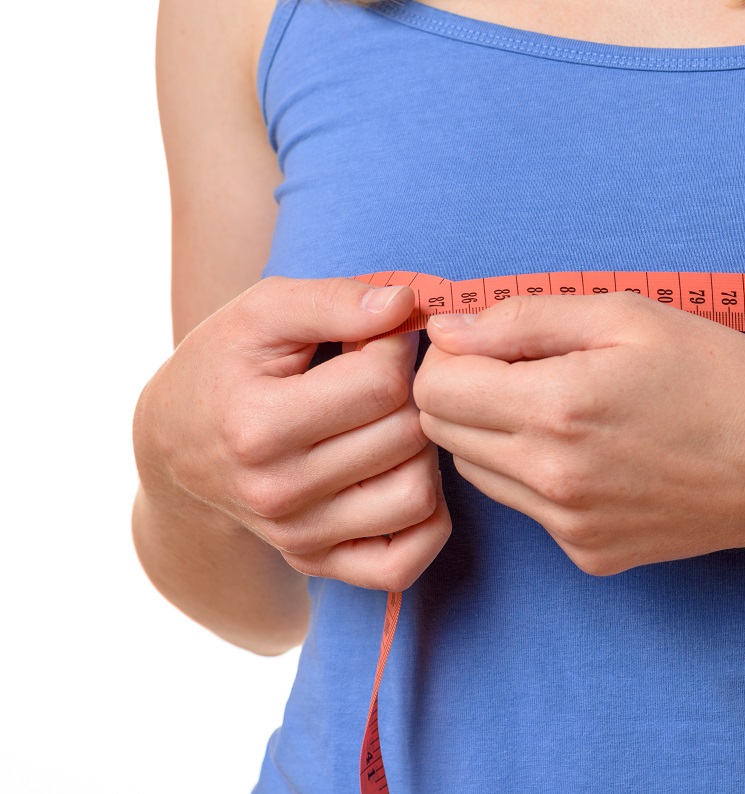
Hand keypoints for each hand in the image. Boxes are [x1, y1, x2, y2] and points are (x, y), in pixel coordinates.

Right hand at [134, 276, 450, 590]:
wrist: (178, 444)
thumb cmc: (227, 366)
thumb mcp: (262, 312)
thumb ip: (333, 300)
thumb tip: (404, 305)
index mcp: (257, 425)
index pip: (382, 382)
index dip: (397, 345)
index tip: (379, 335)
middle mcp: (277, 492)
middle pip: (405, 437)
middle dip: (411, 393)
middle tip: (387, 376)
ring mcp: (298, 537)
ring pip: (418, 495)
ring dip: (422, 451)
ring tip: (391, 422)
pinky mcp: (317, 564)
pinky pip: (405, 561)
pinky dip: (425, 522)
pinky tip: (401, 475)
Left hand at [413, 292, 744, 575]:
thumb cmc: (721, 377)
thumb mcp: (628, 315)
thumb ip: (524, 318)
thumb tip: (448, 327)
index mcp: (556, 408)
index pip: (434, 388)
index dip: (450, 355)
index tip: (486, 341)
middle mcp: (550, 478)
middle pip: (442, 433)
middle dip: (464, 391)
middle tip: (522, 367)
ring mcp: (568, 526)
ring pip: (477, 472)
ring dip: (495, 433)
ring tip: (563, 407)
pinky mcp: (588, 554)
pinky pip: (528, 507)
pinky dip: (539, 475)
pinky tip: (597, 451)